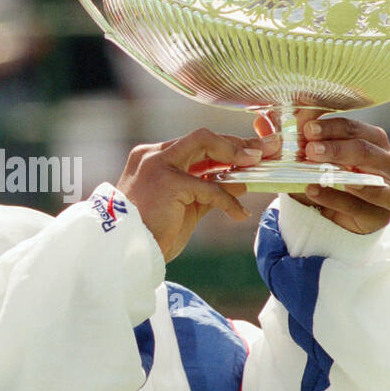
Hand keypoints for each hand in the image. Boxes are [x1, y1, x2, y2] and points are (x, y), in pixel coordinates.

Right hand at [117, 127, 281, 261]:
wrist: (125, 253)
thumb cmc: (152, 232)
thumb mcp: (186, 207)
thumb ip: (210, 190)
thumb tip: (241, 180)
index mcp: (153, 158)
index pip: (195, 145)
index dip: (226, 147)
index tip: (251, 152)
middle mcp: (153, 154)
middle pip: (202, 137)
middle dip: (236, 143)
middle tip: (263, 151)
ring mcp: (158, 164)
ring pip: (205, 144)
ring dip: (236, 155)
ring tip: (258, 169)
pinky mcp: (168, 182)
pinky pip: (209, 186)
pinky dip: (228, 200)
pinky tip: (239, 214)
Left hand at [259, 108, 389, 234]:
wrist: (333, 220)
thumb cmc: (325, 181)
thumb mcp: (306, 160)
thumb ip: (288, 141)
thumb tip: (261, 121)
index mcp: (371, 139)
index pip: (352, 127)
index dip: (329, 125)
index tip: (304, 127)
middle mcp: (386, 160)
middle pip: (364, 147)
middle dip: (335, 146)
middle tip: (308, 148)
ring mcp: (389, 187)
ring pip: (372, 174)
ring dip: (342, 169)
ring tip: (313, 164)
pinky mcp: (381, 214)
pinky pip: (364, 205)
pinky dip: (339, 198)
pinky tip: (314, 190)